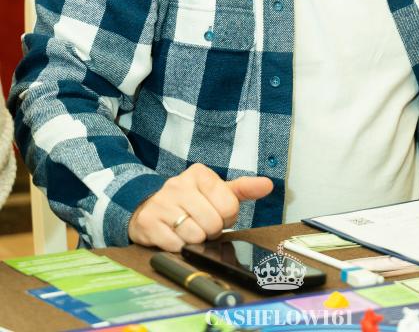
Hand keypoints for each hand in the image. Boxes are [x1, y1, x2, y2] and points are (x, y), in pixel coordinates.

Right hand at [128, 163, 273, 250]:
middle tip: (201, 224)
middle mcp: (178, 184)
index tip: (216, 212)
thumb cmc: (191, 200)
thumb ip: (243, 189)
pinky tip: (174, 235)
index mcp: (199, 173)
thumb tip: (268, 184)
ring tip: (188, 229)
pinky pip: (175, 245)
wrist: (151, 207)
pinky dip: (178, 246)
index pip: (229, 206)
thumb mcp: (217, 191)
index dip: (226, 217)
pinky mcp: (148, 222)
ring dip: (195, 240)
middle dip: (210, 230)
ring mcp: (161, 203)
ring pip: (194, 236)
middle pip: (212, 223)